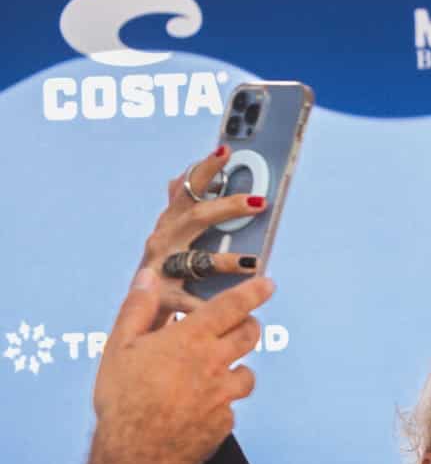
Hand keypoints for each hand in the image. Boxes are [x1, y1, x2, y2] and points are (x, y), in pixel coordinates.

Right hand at [89, 270, 270, 463]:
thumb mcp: (119, 347)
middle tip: (242, 323)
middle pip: (250, 336)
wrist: (137, 454)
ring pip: (247, 374)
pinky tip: (197, 407)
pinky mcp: (225, 422)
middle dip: (250, 324)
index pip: (231, 307)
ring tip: (214, 370)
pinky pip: (230, 406)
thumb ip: (137, 309)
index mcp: (190, 341)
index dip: (253, 292)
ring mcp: (224, 396)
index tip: (268, 284)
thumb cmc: (122, 398)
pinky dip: (219, 402)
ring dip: (236, 367)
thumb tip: (149, 277)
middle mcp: (215, 365)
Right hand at [138, 148, 271, 319]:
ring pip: (198, 260)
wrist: (136, 314)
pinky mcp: (163, 299)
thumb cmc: (163, 269)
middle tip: (260, 201)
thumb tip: (180, 175)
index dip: (205, 169)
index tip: (225, 149)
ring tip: (254, 261)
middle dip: (227, 207)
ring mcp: (161, 268)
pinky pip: (193, 302)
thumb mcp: (168, 236)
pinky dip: (213, 306)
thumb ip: (178, 207)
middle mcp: (163, 241)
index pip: (188, 190)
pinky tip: (241, 311)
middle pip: (196, 218)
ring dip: (226, 260)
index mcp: (169, 223)